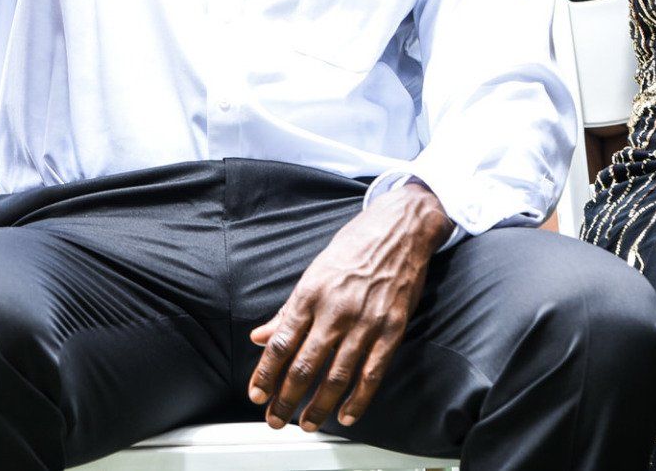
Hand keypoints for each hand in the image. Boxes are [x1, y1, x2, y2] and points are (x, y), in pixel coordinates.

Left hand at [248, 183, 450, 431]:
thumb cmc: (353, 250)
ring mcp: (365, 322)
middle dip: (287, 397)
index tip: (256, 393)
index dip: (266, 372)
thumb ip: (288, 310)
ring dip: (319, 404)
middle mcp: (335, 310)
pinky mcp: (392, 330)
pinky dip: (359, 398)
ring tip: (307, 424)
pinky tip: (347, 415)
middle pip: (305, 363)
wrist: (399, 231)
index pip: (282, 341)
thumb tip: (260, 336)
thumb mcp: (313, 273)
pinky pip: (372, 372)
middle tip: (276, 418)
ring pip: (337, 374)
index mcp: (310, 293)